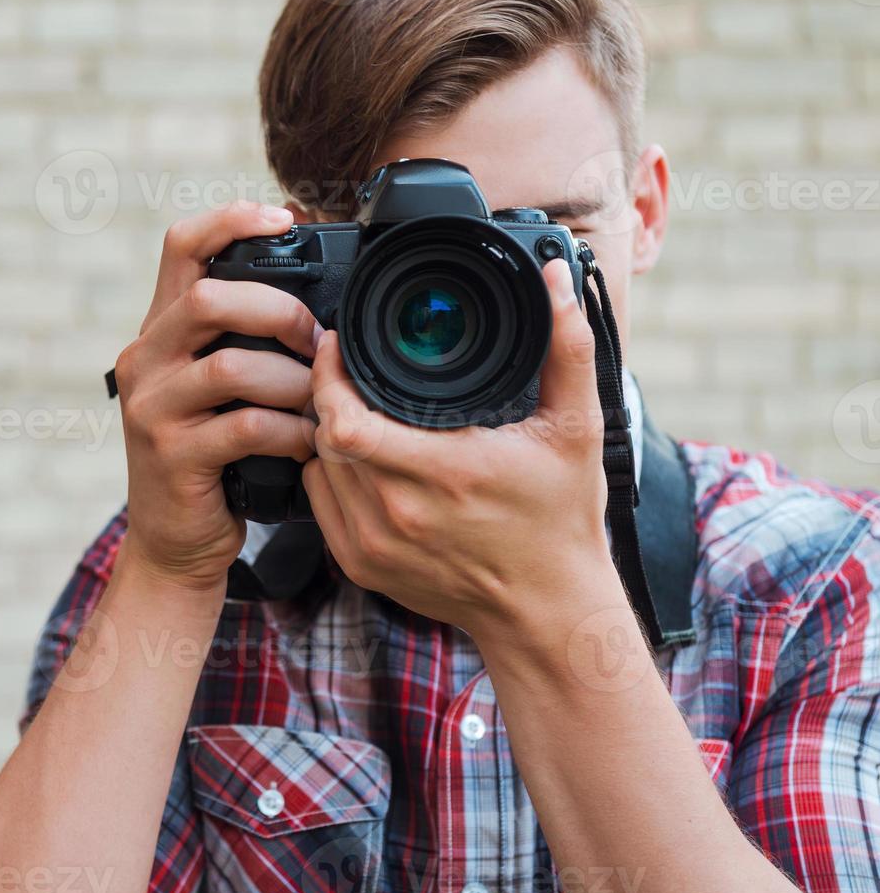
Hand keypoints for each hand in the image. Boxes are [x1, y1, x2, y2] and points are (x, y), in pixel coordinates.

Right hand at [114, 202, 320, 592]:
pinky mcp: (172, 456)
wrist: (177, 543)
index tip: (284, 218)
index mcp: (160, 333)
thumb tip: (322, 297)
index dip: (231, 220)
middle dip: (278, 310)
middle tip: (316, 340)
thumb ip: (246, 343)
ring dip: (293, 381)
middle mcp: (145, 361)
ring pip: (230, 367)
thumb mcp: (219, 391)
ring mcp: (152, 409)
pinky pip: (245, 427)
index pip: (180, 247)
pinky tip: (309, 442)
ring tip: (321, 402)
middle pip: (206, 300)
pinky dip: (290, 431)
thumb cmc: (214, 460)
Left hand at [303, 258, 628, 641]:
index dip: (329, 375)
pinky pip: (318, 502)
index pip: (345, 421)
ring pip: (316, 466)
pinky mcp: (359, 566)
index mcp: (443, 473)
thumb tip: (554, 281)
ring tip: (351, 406)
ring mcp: (372, 545)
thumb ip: (566, 348)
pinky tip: (356, 456)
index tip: (336, 344)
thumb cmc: (560, 521)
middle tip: (345, 367)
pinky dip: (328, 472)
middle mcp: (398, 513)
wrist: (546, 611)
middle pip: (324, 436)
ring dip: (325, 432)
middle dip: (327, 393)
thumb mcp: (576, 430)